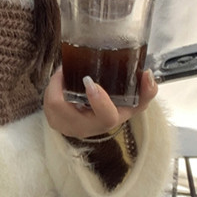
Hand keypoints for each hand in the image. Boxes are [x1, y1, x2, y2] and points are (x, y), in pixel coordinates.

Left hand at [43, 67, 157, 138]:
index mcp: (106, 122)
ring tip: (64, 73)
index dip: (99, 100)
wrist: (93, 122)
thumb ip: (146, 92)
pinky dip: (52, 88)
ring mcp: (66, 127)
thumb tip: (148, 75)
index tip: (90, 81)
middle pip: (61, 107)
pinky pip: (47, 102)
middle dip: (61, 83)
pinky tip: (59, 81)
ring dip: (55, 84)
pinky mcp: (55, 122)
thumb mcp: (133, 103)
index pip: (105, 117)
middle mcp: (85, 128)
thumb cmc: (113, 108)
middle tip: (67, 68)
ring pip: (52, 103)